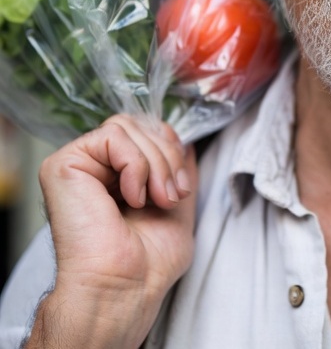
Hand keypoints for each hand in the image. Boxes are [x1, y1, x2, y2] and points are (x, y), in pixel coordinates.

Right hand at [26, 115, 197, 348]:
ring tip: (156, 199)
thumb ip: (179, 167)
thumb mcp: (178, 202)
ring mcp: (79, 164)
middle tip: (171, 196)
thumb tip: (187, 141)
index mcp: (120, 174)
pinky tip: (131, 198)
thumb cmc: (150, 260)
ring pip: (128, 127)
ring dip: (156, 164)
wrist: (126, 286)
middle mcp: (97, 166)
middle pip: (141, 125)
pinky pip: (112, 137)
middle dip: (168, 158)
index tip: (181, 188)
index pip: (149, 131)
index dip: (172, 150)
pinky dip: (135, 166)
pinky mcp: (63, 164)